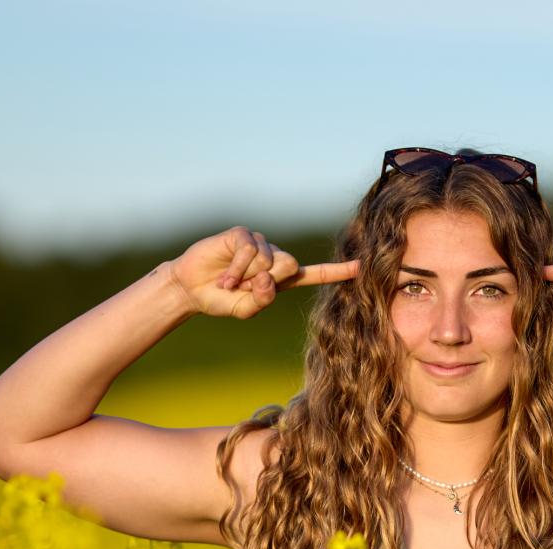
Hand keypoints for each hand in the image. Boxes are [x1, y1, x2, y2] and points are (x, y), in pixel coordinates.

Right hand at [166, 226, 358, 319]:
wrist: (191, 288)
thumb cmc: (220, 300)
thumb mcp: (245, 309)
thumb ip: (262, 300)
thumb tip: (269, 276)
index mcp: (280, 279)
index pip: (313, 274)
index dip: (336, 272)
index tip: (361, 267)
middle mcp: (273, 259)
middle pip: (289, 265)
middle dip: (267, 281)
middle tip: (243, 288)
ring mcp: (259, 245)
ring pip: (269, 259)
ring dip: (246, 277)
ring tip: (230, 283)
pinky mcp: (242, 235)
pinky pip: (251, 250)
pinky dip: (238, 268)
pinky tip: (225, 277)